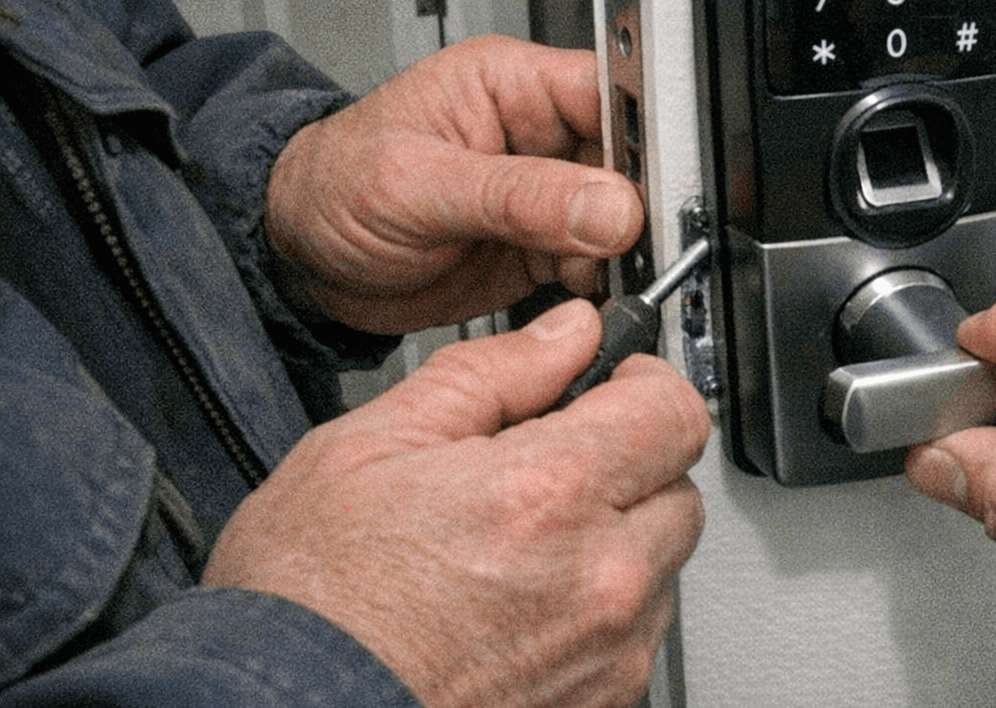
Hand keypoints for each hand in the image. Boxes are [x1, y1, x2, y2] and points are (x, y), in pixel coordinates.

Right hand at [203, 298, 709, 707]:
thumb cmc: (307, 605)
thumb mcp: (369, 444)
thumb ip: (491, 373)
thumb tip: (564, 334)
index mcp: (549, 495)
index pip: (675, 410)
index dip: (643, 384)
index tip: (611, 386)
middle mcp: (600, 580)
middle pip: (678, 486)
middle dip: (626, 464)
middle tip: (547, 468)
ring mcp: (606, 653)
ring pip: (659, 562)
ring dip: (613, 540)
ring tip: (518, 548)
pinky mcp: (601, 703)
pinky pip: (634, 633)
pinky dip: (597, 609)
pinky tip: (520, 604)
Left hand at [265, 35, 642, 332]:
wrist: (299, 261)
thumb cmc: (332, 188)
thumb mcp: (418, 185)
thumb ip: (518, 196)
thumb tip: (610, 207)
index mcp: (511, 85)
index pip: (610, 91)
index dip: (644, 134)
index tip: (661, 184)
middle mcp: (539, 135)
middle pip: (628, 160)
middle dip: (638, 205)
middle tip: (632, 243)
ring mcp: (544, 195)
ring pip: (620, 219)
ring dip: (622, 253)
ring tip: (598, 274)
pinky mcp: (541, 249)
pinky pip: (595, 265)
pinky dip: (600, 286)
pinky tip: (585, 297)